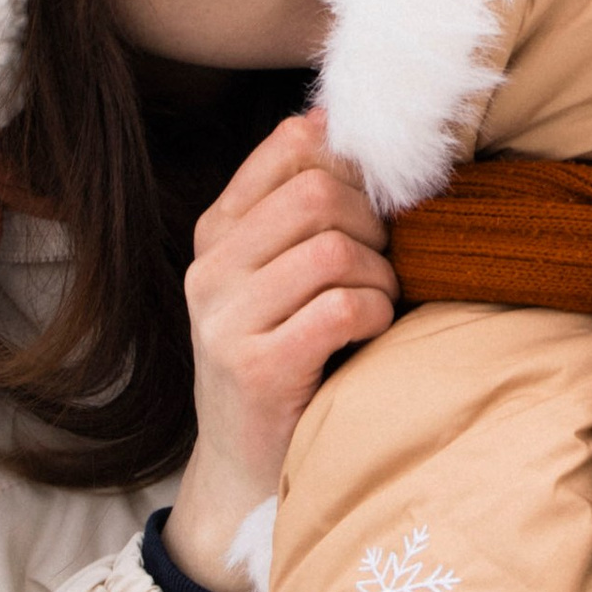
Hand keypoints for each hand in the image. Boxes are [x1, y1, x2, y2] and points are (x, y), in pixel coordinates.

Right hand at [166, 110, 394, 587]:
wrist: (243, 470)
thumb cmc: (280, 360)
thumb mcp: (275, 277)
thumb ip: (298, 208)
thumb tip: (331, 121)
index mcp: (216, 234)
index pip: (288, 148)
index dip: (350, 161)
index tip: (375, 198)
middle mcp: (210, 270)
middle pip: (317, 192)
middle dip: (372, 223)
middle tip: (381, 264)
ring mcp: (226, 320)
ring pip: (333, 249)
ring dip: (378, 276)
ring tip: (376, 305)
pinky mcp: (257, 368)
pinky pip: (342, 307)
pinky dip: (375, 314)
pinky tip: (370, 334)